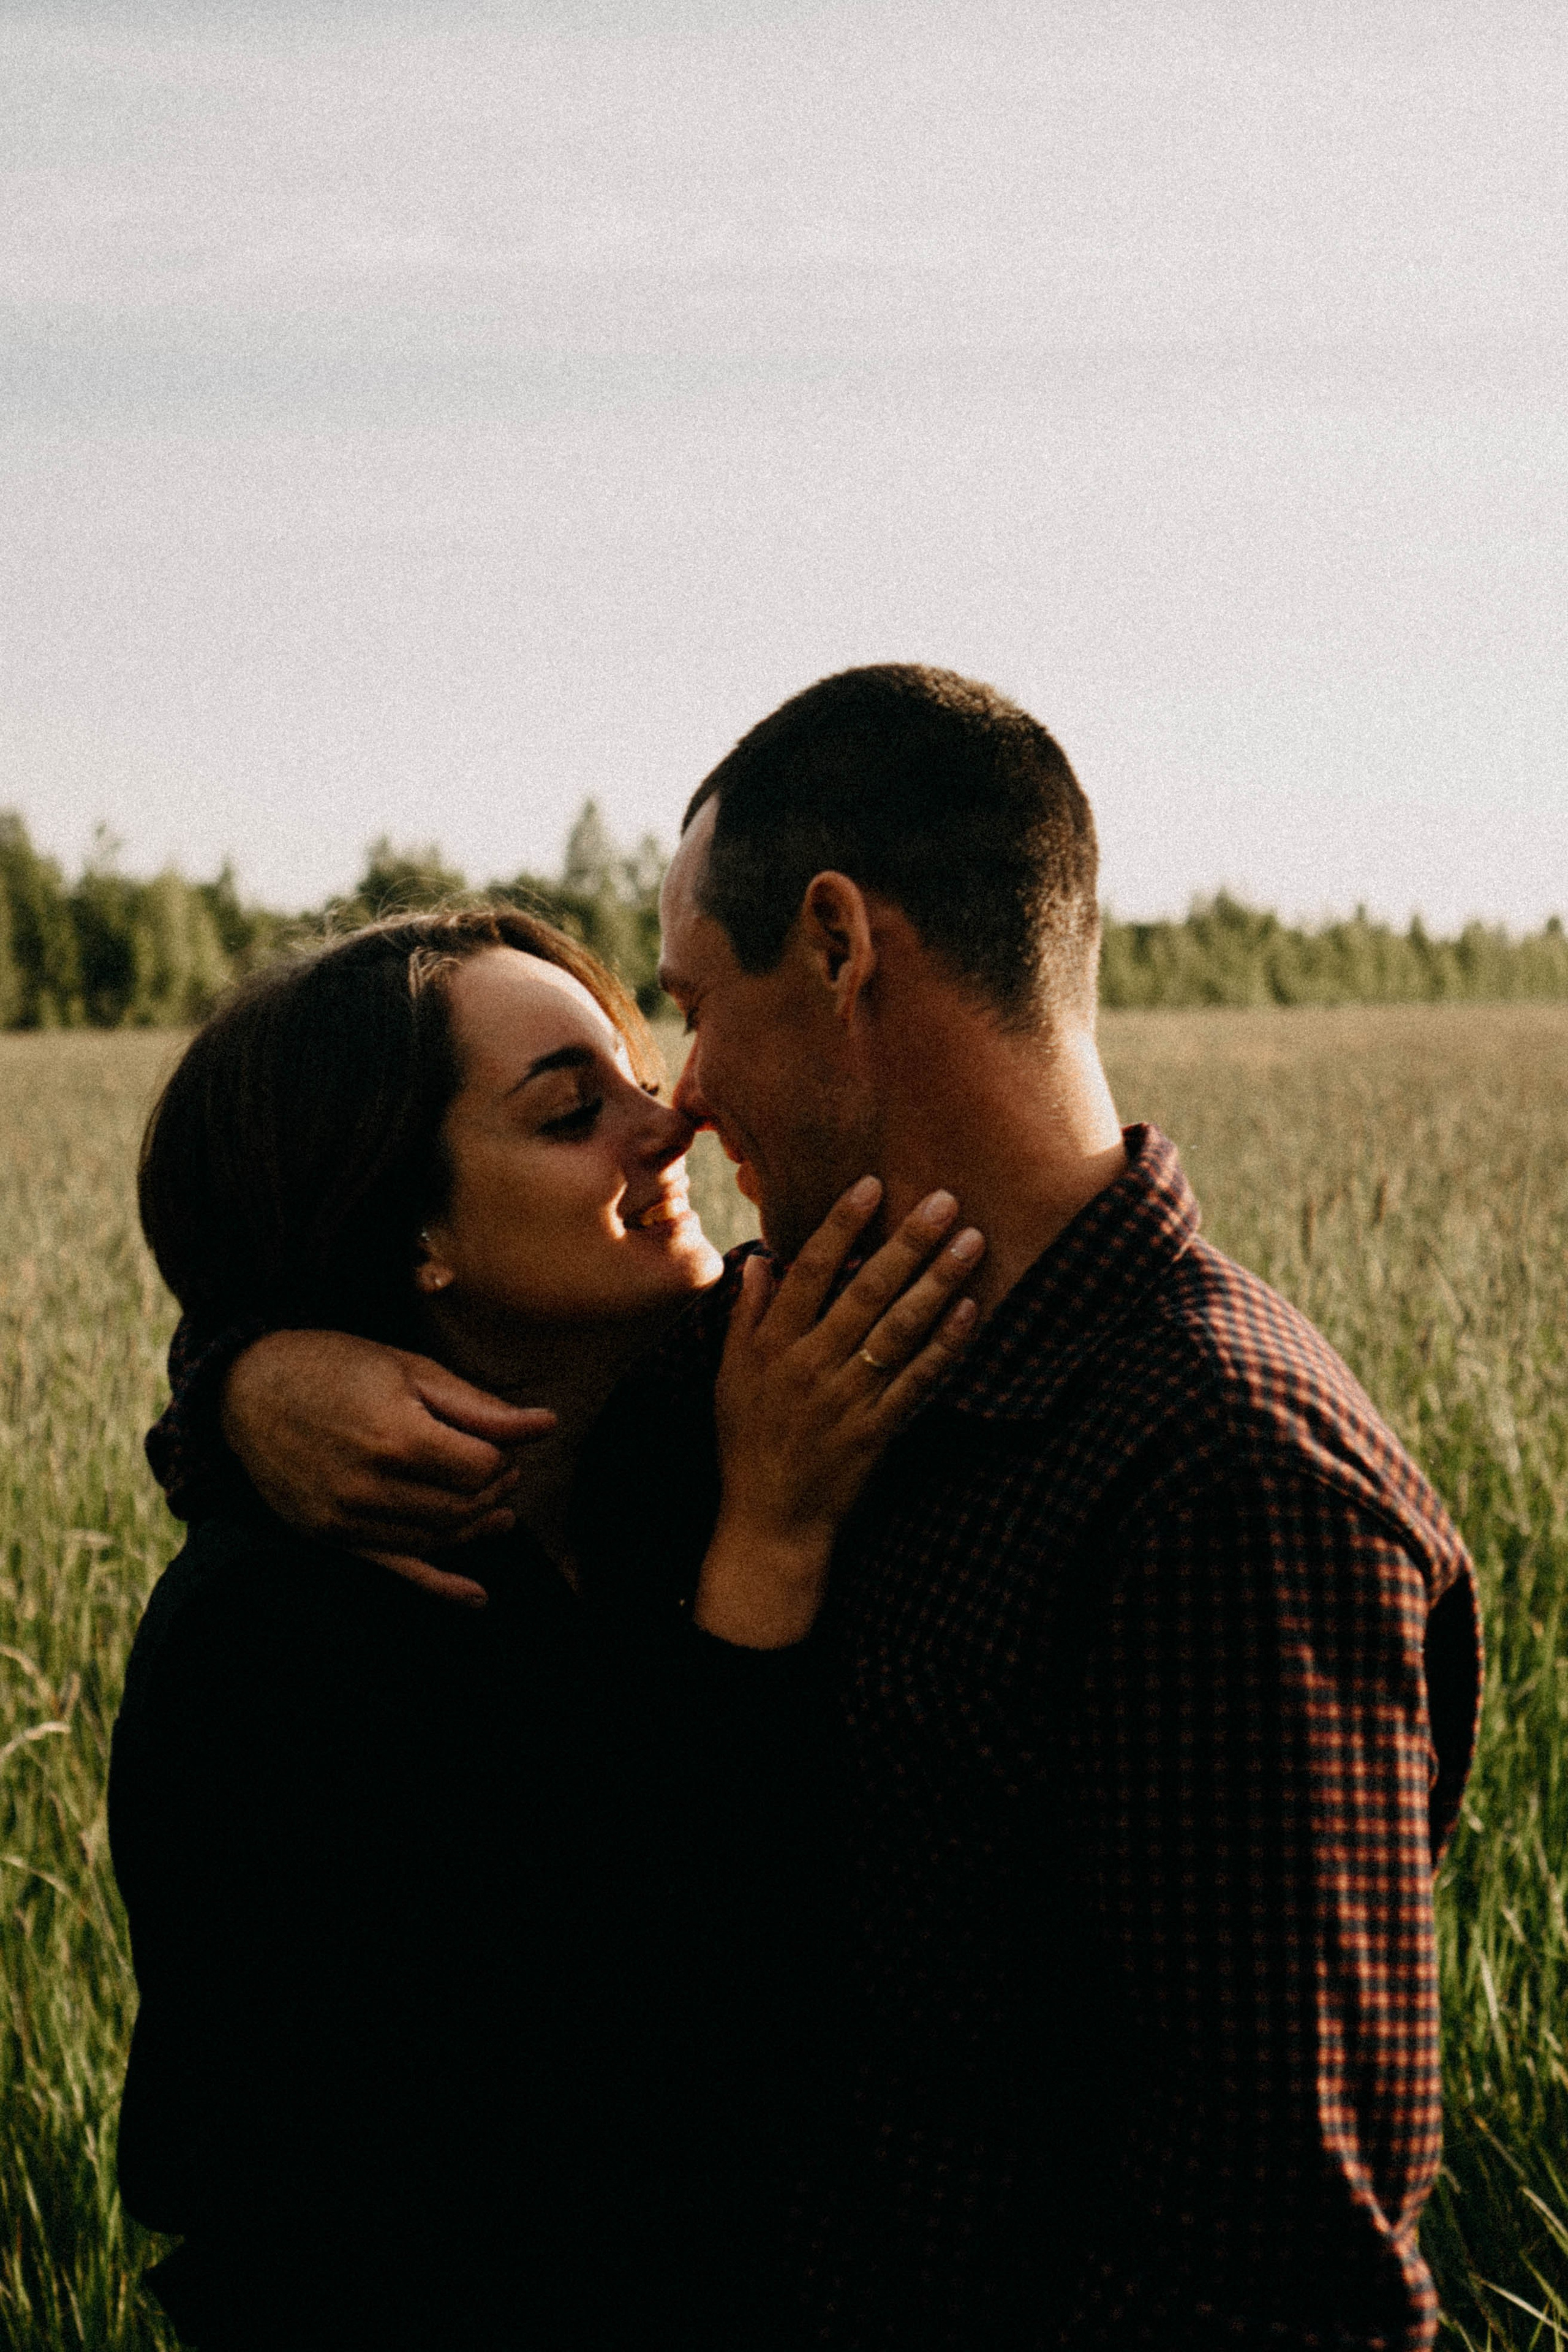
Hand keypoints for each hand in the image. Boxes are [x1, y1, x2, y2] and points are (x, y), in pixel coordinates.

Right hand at [221, 1331, 556, 1606]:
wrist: (248, 1389)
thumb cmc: (334, 1366)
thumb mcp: (411, 1369)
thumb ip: (479, 1406)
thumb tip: (547, 1425)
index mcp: (397, 1437)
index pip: (481, 1469)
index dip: (503, 1457)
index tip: (502, 1443)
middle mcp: (370, 1486)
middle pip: (464, 1506)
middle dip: (495, 1489)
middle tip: (502, 1469)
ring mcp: (347, 1518)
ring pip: (437, 1538)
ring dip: (475, 1526)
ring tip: (498, 1510)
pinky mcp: (330, 1536)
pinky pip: (395, 1570)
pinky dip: (440, 1587)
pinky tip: (476, 1596)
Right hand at [695, 1178, 981, 1646]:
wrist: (771, 1520)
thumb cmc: (748, 1441)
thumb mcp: (730, 1375)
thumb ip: (747, 1314)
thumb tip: (762, 1259)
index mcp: (773, 1345)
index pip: (809, 1270)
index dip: (842, 1226)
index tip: (872, 1185)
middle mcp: (811, 1364)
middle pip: (865, 1290)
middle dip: (907, 1241)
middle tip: (944, 1198)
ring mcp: (848, 1398)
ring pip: (899, 1328)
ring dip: (938, 1281)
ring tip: (970, 1240)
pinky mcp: (879, 1430)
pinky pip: (919, 1380)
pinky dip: (946, 1345)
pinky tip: (970, 1309)